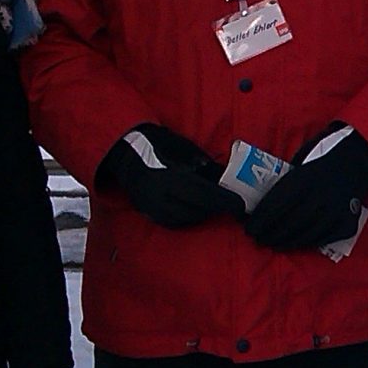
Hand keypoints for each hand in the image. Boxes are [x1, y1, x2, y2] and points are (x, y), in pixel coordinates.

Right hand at [99, 125, 244, 228]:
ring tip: (217, 207)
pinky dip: (189, 218)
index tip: (241, 205)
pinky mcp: (147, 212)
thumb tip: (227, 179)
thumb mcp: (186, 150)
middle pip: (196, 210)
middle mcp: (159, 196)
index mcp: (169, 178)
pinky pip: (173, 222)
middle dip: (217, 208)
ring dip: (204, 214)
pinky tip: (199, 210)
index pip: (204, 195)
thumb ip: (204, 167)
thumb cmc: (160, 145)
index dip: (224, 201)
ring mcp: (151, 207)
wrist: (126, 152)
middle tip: (233, 205)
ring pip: (185, 219)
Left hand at [246, 124, 367, 250]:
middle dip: (270, 233)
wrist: (357, 161)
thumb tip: (259, 206)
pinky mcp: (347, 223)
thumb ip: (285, 184)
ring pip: (306, 233)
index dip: (260, 220)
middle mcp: (321, 195)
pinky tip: (296, 244)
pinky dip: (306, 243)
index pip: (277, 204)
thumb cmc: (320, 162)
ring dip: (286, 242)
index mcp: (305, 178)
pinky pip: (323, 238)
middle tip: (258, 239)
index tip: (249, 229)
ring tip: (274, 244)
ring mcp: (336, 210)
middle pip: (290, 222)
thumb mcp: (301, 165)